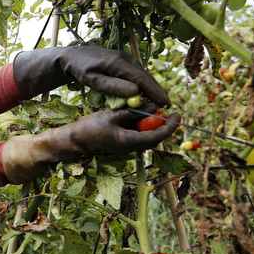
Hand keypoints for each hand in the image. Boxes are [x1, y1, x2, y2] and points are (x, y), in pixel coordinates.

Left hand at [13, 44, 169, 106]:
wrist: (72, 56)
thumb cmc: (81, 70)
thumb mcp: (94, 80)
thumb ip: (113, 87)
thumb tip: (135, 92)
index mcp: (118, 63)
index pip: (142, 79)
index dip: (155, 92)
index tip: (164, 103)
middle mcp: (125, 58)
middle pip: (146, 76)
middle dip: (157, 91)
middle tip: (166, 105)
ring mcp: (125, 58)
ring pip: (142, 74)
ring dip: (151, 88)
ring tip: (159, 102)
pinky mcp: (123, 60)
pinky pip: (137, 73)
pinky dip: (143, 83)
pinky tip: (146, 94)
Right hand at [55, 104, 179, 157]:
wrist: (76, 140)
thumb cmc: (90, 128)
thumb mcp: (112, 115)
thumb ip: (132, 111)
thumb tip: (152, 105)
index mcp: (129, 142)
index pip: (156, 136)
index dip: (170, 127)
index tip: (178, 116)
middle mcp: (131, 147)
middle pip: (155, 137)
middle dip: (164, 124)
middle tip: (169, 111)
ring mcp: (127, 146)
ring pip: (148, 135)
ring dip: (153, 123)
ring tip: (155, 109)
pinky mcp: (124, 142)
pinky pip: (139, 134)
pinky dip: (143, 124)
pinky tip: (142, 113)